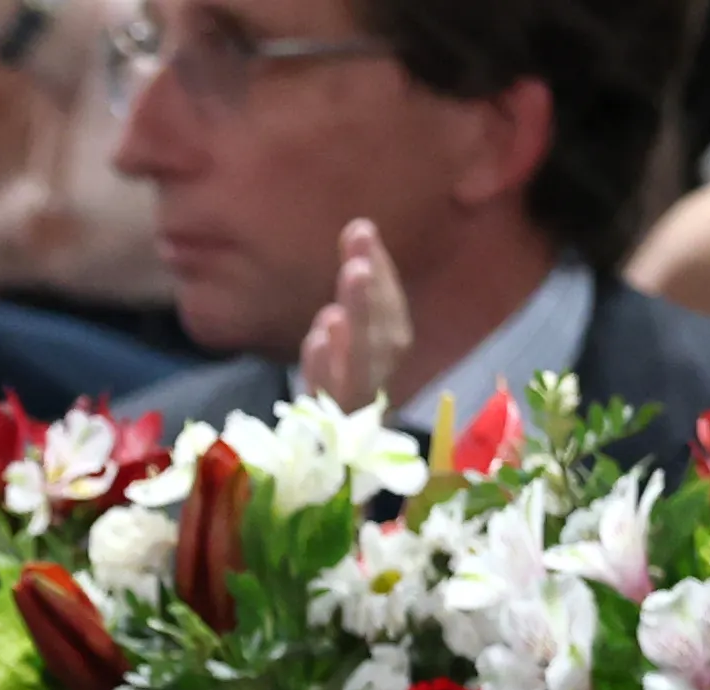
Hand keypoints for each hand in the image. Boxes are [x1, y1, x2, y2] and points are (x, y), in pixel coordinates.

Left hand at [298, 220, 412, 413]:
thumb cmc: (342, 373)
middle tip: (356, 257)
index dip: (380, 267)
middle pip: (379, 329)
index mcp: (391, 342)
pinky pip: (332, 393)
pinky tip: (318, 340)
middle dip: (369, 294)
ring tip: (347, 290)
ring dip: (355, 324)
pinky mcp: (335, 418)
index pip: (390, 300)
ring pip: (361, 359)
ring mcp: (359, 395)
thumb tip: (359, 227)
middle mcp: (383, 368)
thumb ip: (356, 283)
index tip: (360, 230)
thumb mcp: (347, 326)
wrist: (331, 442)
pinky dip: (326, 367)